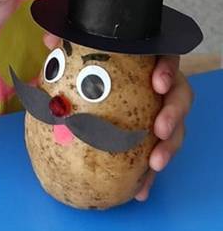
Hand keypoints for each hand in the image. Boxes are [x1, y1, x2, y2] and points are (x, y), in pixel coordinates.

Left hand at [42, 33, 193, 199]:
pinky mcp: (153, 140)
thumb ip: (69, 42)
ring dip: (168, 148)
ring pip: (175, 130)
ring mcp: (160, 114)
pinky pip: (156, 156)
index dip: (167, 70)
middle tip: (159, 129)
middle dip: (173, 114)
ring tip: (155, 164)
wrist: (91, 86)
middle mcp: (161, 88)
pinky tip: (140, 191)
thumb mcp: (81, 50)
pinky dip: (149, 175)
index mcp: (149, 61)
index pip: (166, 58)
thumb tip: (50, 39)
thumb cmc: (93, 64)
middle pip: (179, 97)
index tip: (158, 82)